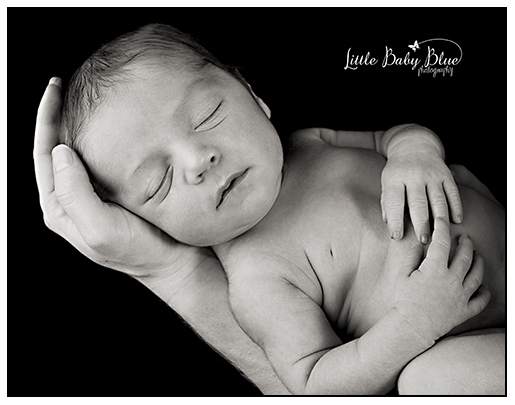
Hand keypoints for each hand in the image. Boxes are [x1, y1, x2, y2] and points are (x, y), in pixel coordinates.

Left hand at [34, 78, 214, 283]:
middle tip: (72, 85)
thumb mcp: (101, 230)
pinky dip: (109, 135)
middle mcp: (76, 196)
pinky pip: (107, 154)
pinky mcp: (121, 188)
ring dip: (86, 122)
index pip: (44, 153)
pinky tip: (119, 122)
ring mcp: (99, 191)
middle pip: (60, 146)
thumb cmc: (140, 253)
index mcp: (62, 206)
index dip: (45, 119)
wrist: (177, 262)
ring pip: (84, 148)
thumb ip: (75, 194)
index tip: (55, 89)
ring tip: (93, 97)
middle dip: (62, 114)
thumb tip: (60, 151)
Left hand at [381, 146, 461, 242]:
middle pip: (418, 203)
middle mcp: (414, 176)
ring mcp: (432, 174)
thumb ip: (387, 204)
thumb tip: (389, 225)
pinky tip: (457, 221)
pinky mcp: (446, 174)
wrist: (413, 146)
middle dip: (421, 223)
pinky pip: (453, 193)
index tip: (397, 237)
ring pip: (438, 200)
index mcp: (395, 179)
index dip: (395, 220)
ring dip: (440, 219)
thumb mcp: (386, 184)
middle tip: (423, 240)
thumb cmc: (397, 173)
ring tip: (439, 235)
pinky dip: (456, 207)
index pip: (394, 202)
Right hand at [394, 218, 489, 342]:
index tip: (441, 221)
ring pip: (477, 274)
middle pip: (465, 256)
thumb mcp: (403, 275)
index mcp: (435, 269)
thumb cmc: (404, 300)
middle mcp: (452, 280)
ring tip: (477, 256)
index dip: (442, 228)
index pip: (442, 241)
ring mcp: (461, 295)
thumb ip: (412, 257)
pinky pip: (481, 300)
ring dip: (478, 262)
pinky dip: (485, 291)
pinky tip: (483, 286)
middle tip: (465, 238)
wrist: (411, 326)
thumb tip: (420, 244)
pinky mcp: (465, 310)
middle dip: (466, 244)